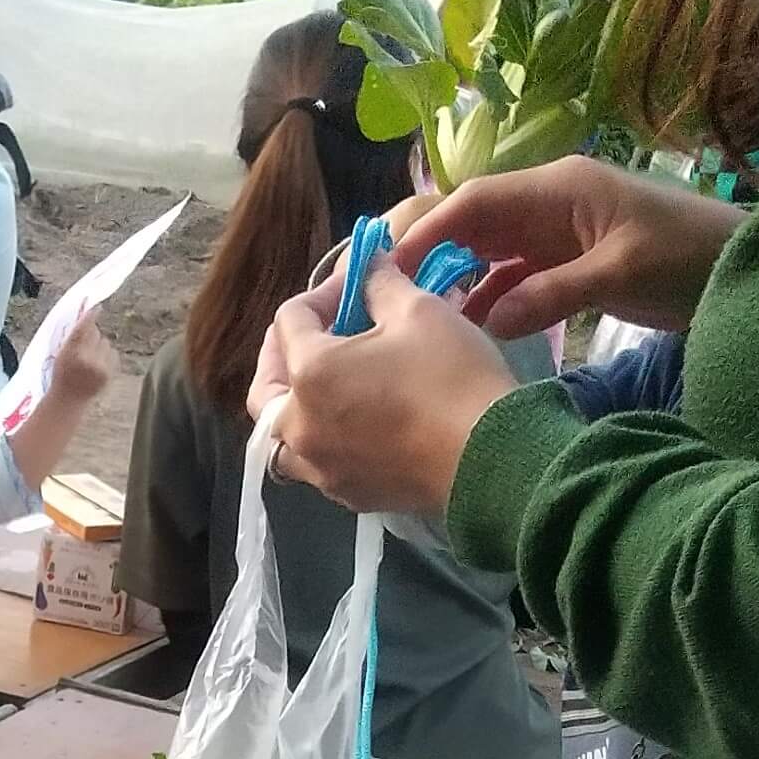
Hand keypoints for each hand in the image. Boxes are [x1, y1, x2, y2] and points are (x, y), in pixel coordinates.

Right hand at [51, 314, 117, 402]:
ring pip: (106, 342)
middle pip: (96, 333)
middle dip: (92, 336)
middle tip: (84, 347)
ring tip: (90, 360)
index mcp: (71, 353)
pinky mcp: (110, 373)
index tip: (97, 307)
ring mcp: (100, 367)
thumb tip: (88, 316)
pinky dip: (107, 356)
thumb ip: (72, 338)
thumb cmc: (62, 375)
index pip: (83, 329)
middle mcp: (87, 359)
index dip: (90, 316)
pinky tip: (98, 366)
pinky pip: (113, 353)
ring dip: (100, 347)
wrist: (69, 401)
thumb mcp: (60, 355)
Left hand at [253, 258, 518, 515]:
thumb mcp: (419, 310)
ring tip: (320, 384)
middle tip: (314, 333)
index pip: (290, 321)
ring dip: (292, 404)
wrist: (492, 460)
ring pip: (281, 435)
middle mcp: (300, 426)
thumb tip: (368, 264)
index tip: (354, 286)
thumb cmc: (453, 377)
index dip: (321, 294)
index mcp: (309, 373)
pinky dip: (319, 438)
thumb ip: (381, 283)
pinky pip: (313, 462)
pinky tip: (349, 423)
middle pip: (267, 386)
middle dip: (283, 353)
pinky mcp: (345, 494)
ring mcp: (319, 467)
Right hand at [391, 156, 742, 340]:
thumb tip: (488, 320)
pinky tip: (469, 328)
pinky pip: (512, 276)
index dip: (428, 233)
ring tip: (420, 319)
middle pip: (471, 223)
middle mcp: (549, 204)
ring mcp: (557, 232)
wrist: (746, 269)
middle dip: (430, 254)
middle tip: (389, 294)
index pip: (474, 202)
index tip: (390, 269)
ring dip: (456, 282)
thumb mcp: (622, 274)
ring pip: (486, 252)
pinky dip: (489, 299)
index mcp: (559, 190)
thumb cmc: (690, 258)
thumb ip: (551, 294)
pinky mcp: (568, 261)